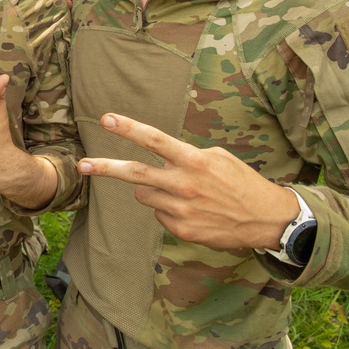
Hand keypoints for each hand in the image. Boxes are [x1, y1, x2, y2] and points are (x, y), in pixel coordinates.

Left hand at [77, 114, 299, 250]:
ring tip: (180, 191)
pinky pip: (159, 214)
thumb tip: (160, 159)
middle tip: (81, 165)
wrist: (266, 219)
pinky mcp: (181, 229)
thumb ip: (186, 156)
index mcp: (194, 161)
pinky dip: (168, 209)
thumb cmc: (240, 182)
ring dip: (153, 190)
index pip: (155, 140)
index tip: (106, 119)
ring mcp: (180, 209)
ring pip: (144, 194)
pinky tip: (192, 210)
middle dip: (105, 168)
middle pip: (135, 174)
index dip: (129, 128)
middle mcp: (183, 184)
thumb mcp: (217, 158)